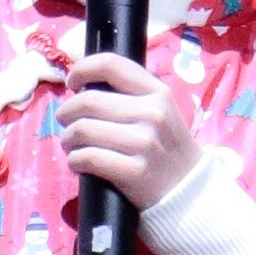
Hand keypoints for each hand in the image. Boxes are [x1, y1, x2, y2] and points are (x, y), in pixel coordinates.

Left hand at [57, 65, 202, 212]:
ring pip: (83, 129)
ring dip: (68, 138)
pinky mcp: (135, 171)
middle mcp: (153, 113)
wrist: (189, 189)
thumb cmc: (166, 146)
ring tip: (71, 144)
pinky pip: (88, 158)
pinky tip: (78, 163)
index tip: (71, 83)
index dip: (82, 69)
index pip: (110, 64)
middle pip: (88, 100)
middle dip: (67, 112)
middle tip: (66, 122)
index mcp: (157, 92)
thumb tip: (83, 84)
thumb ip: (131, 93)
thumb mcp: (161, 110)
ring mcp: (145, 143)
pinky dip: (74, 160)